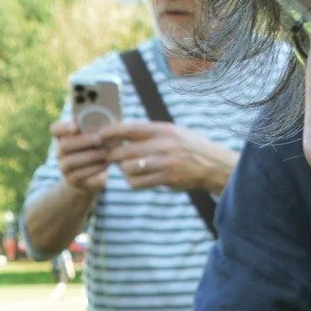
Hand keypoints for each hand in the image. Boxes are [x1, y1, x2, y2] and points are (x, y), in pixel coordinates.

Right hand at [49, 116, 110, 195]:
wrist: (93, 176)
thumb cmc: (99, 149)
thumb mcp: (99, 136)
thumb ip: (102, 128)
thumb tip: (114, 122)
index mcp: (66, 136)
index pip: (55, 129)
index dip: (63, 127)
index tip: (76, 127)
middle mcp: (61, 152)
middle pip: (63, 145)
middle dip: (82, 141)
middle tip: (99, 139)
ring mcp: (64, 167)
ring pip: (70, 161)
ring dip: (89, 156)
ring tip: (105, 153)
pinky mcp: (71, 180)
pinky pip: (79, 175)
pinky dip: (93, 169)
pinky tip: (104, 165)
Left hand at [103, 119, 234, 194]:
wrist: (212, 164)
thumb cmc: (188, 146)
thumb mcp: (171, 132)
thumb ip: (149, 132)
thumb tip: (120, 131)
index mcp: (163, 130)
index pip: (130, 128)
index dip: (111, 131)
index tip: (98, 135)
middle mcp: (163, 144)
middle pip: (124, 151)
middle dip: (112, 155)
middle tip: (110, 157)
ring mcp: (164, 162)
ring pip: (127, 168)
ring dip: (124, 170)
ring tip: (130, 168)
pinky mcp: (165, 179)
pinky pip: (136, 182)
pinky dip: (133, 181)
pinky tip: (139, 178)